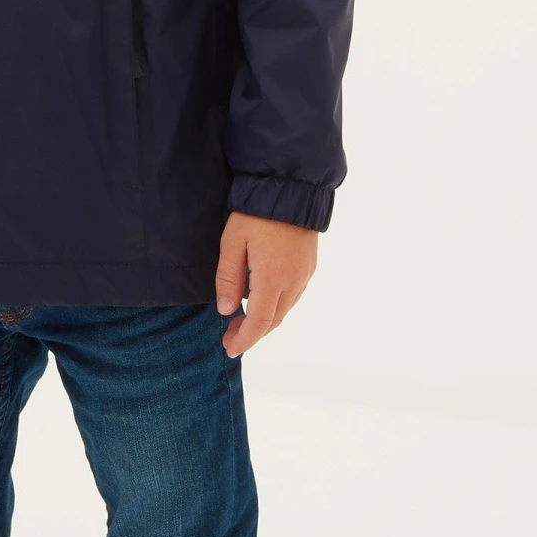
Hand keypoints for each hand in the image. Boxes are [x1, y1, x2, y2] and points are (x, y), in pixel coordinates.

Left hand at [215, 209, 317, 357]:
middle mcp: (293, 282)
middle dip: (251, 333)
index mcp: (272, 279)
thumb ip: (228, 278)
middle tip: (230, 337)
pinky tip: (262, 300)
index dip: (244, 340)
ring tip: (242, 320)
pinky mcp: (309, 266)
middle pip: (273, 321)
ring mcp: (304, 274)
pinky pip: (293, 296)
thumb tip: (226, 312)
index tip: (229, 349)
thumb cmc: (255, 213)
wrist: (290, 188)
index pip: (258, 323)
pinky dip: (276, 306)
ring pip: (284, 310)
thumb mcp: (232, 242)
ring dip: (264, 320)